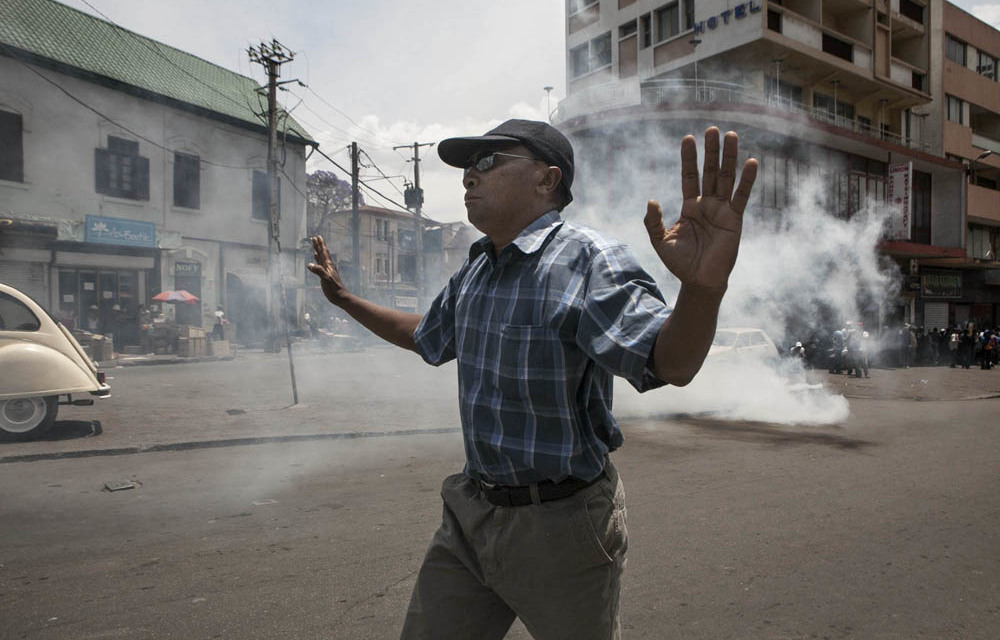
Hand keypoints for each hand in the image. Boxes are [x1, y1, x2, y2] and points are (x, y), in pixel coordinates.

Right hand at [307, 235, 349, 305]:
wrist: (340, 297)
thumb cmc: (334, 289)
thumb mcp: (326, 279)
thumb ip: (319, 271)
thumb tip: (309, 265)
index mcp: (328, 266)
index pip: (323, 252)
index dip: (320, 245)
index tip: (317, 237)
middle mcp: (328, 266)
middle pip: (322, 253)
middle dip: (318, 245)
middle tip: (315, 238)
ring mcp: (327, 271)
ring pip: (322, 258)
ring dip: (318, 252)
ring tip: (316, 247)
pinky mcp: (326, 276)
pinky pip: (321, 265)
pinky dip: (318, 261)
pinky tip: (316, 260)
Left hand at [644, 127, 757, 289]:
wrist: (699, 281)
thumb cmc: (680, 263)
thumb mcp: (660, 241)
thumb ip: (653, 222)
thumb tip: (651, 201)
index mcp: (690, 206)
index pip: (690, 176)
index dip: (689, 158)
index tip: (687, 138)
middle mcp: (707, 204)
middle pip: (709, 171)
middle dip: (711, 151)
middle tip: (712, 129)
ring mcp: (722, 210)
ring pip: (726, 178)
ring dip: (728, 157)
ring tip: (730, 135)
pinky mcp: (735, 219)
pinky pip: (741, 196)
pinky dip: (747, 180)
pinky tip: (750, 162)